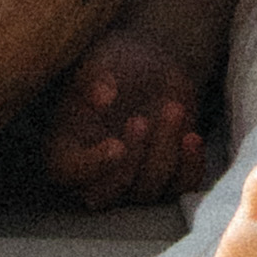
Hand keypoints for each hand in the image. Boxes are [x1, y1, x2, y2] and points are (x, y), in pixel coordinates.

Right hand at [35, 13, 210, 207]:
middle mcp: (93, 174)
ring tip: (173, 108)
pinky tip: (192, 137)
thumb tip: (103, 97)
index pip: (68, 173)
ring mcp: (131, 181)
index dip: (92, 166)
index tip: (116, 144)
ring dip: (163, 152)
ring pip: (147, 191)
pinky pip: (179, 189)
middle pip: (105, 196)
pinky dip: (190, 168)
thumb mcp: (100, 61)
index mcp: (64, 147)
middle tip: (140, 119)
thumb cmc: (115, 63)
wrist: (150, 65)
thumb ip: (95, 77)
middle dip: (129, 161)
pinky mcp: (166, 179)